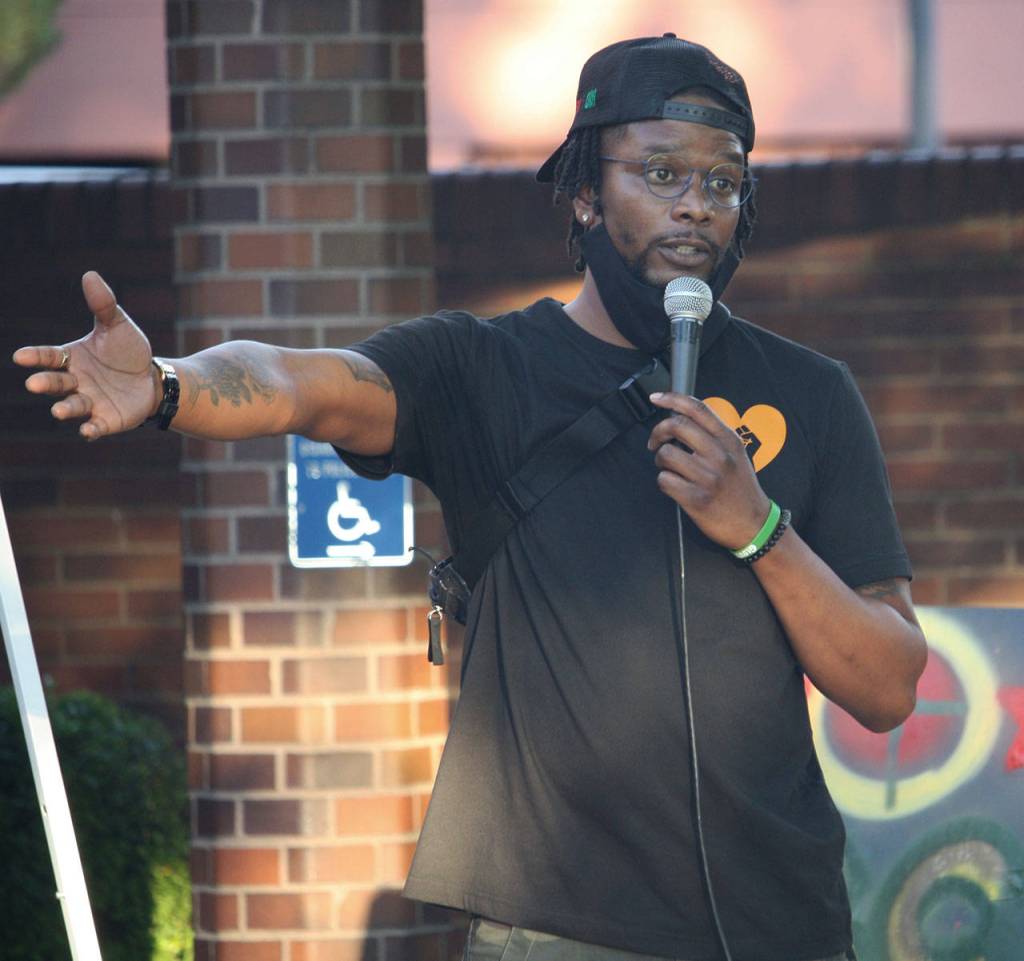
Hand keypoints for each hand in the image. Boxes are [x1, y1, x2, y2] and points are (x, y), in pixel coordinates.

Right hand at [13, 272, 158, 439]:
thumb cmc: (127, 352)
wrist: (152, 379)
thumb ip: (103, 305)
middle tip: (34, 384)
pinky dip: (90, 430)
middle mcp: (75, 382)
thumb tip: (90, 275)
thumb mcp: (117, 326)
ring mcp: (89, 402)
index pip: (49, 357)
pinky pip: (95, 426)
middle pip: (56, 383)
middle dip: (46, 383)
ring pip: (72, 406)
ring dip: (65, 409)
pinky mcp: (106, 420)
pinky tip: (87, 431)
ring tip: (58, 411)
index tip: (20, 357)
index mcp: (71, 358)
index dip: (35, 357)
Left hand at [647, 391, 772, 549]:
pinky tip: (674, 486)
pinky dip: (664, 482)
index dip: (672, 398)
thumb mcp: (736, 453)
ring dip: (661, 461)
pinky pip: (664, 480)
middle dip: (658, 432)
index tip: (656, 398)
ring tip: (670, 469)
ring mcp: (708, 477)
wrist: (753, 524)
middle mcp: (720, 455)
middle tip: (655, 443)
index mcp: (729, 440)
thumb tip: (681, 415)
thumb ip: (714, 434)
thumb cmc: (740, 487)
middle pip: (676, 426)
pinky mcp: (696, 499)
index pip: (698, 408)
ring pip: (666, 454)